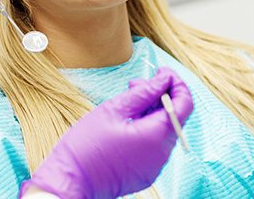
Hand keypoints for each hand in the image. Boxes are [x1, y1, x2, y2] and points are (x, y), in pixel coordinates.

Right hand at [19, 67, 193, 198]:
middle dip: (161, 95)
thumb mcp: (114, 109)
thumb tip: (164, 79)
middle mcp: (161, 153)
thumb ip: (144, 92)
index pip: (184, 104)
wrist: (70, 181)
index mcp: (156, 135)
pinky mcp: (146, 172)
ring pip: (164, 130)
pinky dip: (147, 128)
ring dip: (152, 111)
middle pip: (174, 117)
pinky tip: (127, 122)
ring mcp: (155, 166)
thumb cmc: (86, 145)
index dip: (176, 83)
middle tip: (136, 82)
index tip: (161, 72)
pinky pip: (155, 145)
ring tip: (128, 101)